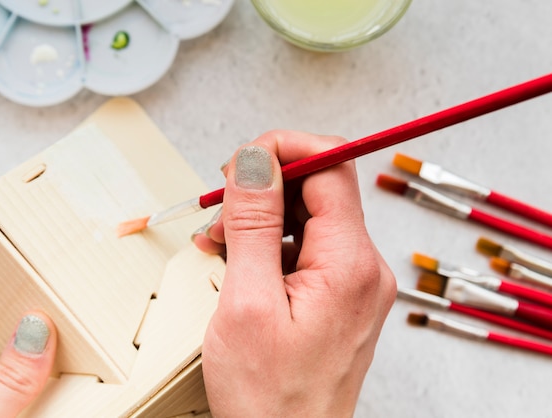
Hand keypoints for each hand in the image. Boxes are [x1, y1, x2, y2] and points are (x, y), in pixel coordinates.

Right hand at [192, 130, 395, 416]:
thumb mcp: (247, 302)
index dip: (285, 150)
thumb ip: (253, 223)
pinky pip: (305, 248)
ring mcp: (352, 282)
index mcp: (350, 264)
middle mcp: (362, 268)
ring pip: (307, 218)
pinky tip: (240, 263)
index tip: (243, 160)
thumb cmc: (270, 398)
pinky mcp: (338, 295)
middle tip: (221, 213)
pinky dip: (269, 246)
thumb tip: (256, 161)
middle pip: (318, 190)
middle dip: (264, 190)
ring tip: (222, 246)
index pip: (331, 166)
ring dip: (260, 220)